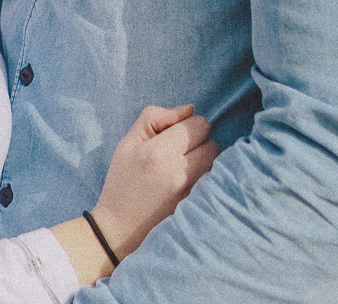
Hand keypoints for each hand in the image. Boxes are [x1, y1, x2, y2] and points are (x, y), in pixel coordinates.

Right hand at [92, 104, 219, 257]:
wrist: (121, 228)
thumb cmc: (122, 181)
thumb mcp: (127, 143)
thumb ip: (155, 118)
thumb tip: (189, 109)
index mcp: (159, 152)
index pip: (198, 124)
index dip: (188, 124)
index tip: (175, 133)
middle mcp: (179, 171)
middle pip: (212, 142)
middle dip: (199, 141)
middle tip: (179, 150)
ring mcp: (191, 191)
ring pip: (216, 161)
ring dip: (204, 158)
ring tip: (183, 166)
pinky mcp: (197, 204)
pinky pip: (213, 179)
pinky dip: (205, 175)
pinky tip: (186, 181)